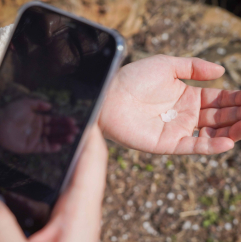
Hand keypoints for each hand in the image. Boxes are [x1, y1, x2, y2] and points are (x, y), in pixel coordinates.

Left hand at [0, 98, 77, 153]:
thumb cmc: (11, 113)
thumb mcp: (25, 103)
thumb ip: (38, 104)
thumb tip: (50, 106)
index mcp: (39, 119)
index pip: (55, 121)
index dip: (64, 121)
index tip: (73, 121)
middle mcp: (39, 129)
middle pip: (56, 130)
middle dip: (66, 130)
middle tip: (76, 130)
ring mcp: (36, 138)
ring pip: (53, 139)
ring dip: (62, 138)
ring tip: (71, 137)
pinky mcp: (31, 147)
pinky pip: (44, 147)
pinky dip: (52, 147)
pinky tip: (59, 145)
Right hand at [0, 125, 106, 241]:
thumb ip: (2, 232)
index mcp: (78, 213)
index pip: (92, 159)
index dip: (89, 131)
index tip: (82, 109)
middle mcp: (68, 213)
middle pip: (51, 169)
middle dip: (25, 150)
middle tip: (2, 137)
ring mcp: (49, 224)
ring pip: (23, 190)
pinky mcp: (33, 235)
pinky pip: (4, 215)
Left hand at [99, 54, 238, 154]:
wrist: (110, 96)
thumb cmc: (134, 78)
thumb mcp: (166, 65)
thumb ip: (194, 67)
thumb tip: (222, 72)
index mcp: (187, 96)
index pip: (220, 99)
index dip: (237, 99)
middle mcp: (185, 114)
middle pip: (219, 117)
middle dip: (238, 115)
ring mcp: (177, 129)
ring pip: (211, 133)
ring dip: (231, 131)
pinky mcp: (167, 143)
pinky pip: (193, 146)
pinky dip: (211, 145)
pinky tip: (228, 141)